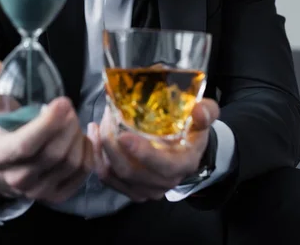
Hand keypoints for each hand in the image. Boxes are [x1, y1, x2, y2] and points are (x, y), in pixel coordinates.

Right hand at [0, 61, 93, 204]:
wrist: (2, 164)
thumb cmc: (0, 126)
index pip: (26, 145)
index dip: (47, 124)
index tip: (63, 102)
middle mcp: (18, 179)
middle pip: (54, 153)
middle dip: (68, 125)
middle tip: (68, 107)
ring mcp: (38, 191)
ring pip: (71, 162)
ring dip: (78, 135)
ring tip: (72, 120)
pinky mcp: (57, 195)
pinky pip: (83, 172)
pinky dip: (89, 150)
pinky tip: (82, 135)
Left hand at [88, 99, 218, 202]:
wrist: (187, 146)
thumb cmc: (192, 127)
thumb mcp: (204, 115)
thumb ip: (206, 111)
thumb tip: (198, 109)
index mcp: (184, 163)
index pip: (163, 166)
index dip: (143, 154)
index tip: (123, 136)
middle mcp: (166, 181)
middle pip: (133, 173)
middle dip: (112, 148)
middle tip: (104, 121)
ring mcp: (149, 188)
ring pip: (117, 177)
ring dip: (102, 153)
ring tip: (96, 127)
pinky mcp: (134, 189)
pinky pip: (110, 180)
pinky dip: (98, 161)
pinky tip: (93, 138)